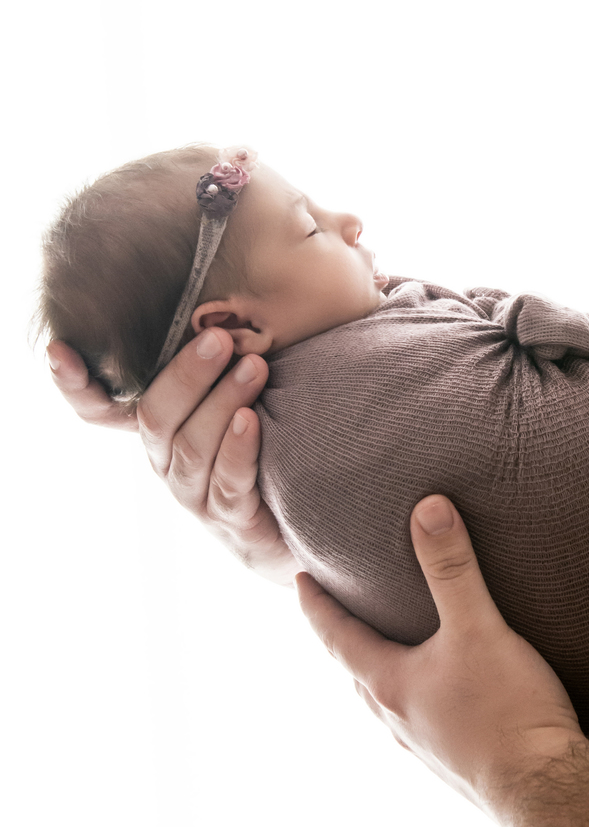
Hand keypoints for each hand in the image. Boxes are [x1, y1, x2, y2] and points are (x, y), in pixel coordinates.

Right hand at [49, 331, 296, 583]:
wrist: (290, 519)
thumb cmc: (259, 445)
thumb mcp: (231, 399)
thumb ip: (215, 363)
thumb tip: (215, 307)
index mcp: (157, 428)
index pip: (97, 409)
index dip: (74, 383)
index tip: (60, 350)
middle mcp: (164, 461)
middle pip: (157, 417)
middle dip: (186, 375)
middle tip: (219, 339)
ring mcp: (194, 493)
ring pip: (192, 447)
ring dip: (222, 402)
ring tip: (253, 368)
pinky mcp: (231, 518)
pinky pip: (228, 483)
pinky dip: (238, 448)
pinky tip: (251, 420)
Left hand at [297, 495, 584, 813]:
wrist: (546, 790)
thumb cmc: (507, 711)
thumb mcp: (478, 628)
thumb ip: (453, 569)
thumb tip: (428, 509)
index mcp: (390, 685)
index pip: (338, 637)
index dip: (317, 605)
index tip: (299, 580)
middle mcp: (398, 719)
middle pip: (359, 672)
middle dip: (348, 639)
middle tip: (344, 611)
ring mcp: (425, 746)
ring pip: (389, 701)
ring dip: (385, 672)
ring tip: (396, 649)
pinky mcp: (457, 760)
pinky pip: (425, 720)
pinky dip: (421, 696)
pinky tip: (449, 694)